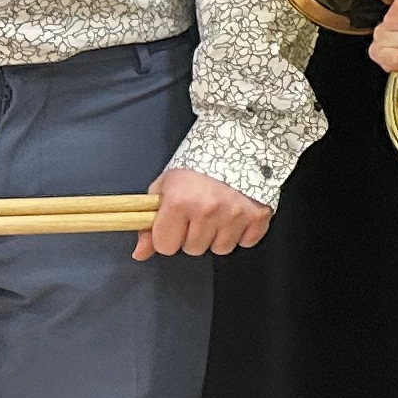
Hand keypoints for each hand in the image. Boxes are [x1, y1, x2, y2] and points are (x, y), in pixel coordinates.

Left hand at [137, 167, 270, 259]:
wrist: (238, 143)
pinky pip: (246, 243)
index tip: (174, 224)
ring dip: (217, 236)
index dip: (167, 236)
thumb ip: (150, 222)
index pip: (166, 246)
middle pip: (193, 249)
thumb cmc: (198, 164)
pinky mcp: (258, 216)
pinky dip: (242, 233)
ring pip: (220, 249)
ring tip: (219, 213)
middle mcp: (207, 209)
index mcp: (180, 200)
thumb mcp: (166, 185)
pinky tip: (237, 215)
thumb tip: (140, 254)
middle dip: (193, 235)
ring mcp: (235, 214)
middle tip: (198, 213)